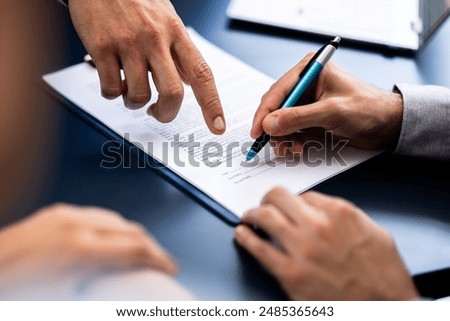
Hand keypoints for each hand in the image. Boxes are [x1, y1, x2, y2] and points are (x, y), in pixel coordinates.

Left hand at [0, 204, 176, 298]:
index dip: (160, 260)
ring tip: (139, 253)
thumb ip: (102, 284)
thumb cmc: (16, 288)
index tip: (170, 268)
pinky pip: (97, 215)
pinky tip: (113, 239)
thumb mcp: (66, 297)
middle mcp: (76, 225)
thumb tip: (123, 287)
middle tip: (160, 262)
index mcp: (80, 251)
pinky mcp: (58, 210)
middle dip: (153, 247)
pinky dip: (113, 228)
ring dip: (134, 235)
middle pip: (132, 230)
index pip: (136, 249)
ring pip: (117, 219)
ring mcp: (66, 214)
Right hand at [69, 0, 225, 133]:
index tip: (218, 126)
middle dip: (166, 113)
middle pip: (173, 93)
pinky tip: (112, 79)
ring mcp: (128, 44)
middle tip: (158, 113)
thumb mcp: (166, 19)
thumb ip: (178, 52)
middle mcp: (155, 39)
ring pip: (139, 97)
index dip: (212, 105)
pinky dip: (112, 94)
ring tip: (129, 90)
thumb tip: (190, 82)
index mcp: (176, 32)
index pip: (202, 74)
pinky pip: (111, 90)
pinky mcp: (101, 48)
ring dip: (134, 103)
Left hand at [235, 187, 418, 299]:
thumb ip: (343, 215)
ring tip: (248, 217)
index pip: (303, 194)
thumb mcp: (374, 231)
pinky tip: (241, 234)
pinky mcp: (290, 274)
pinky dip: (245, 238)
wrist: (384, 309)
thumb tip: (319, 207)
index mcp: (339, 213)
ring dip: (252, 214)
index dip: (293, 200)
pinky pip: (258, 249)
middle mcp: (318, 226)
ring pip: (264, 217)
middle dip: (268, 199)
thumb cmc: (383, 275)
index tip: (288, 205)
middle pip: (278, 198)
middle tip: (264, 205)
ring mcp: (302, 249)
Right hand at [251, 54, 402, 155]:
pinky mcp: (310, 116)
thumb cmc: (367, 109)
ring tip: (293, 149)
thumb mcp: (331, 112)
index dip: (264, 112)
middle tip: (277, 145)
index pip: (278, 91)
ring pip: (282, 121)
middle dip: (275, 128)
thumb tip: (269, 124)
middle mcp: (305, 83)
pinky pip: (292, 130)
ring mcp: (307, 101)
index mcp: (310, 70)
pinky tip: (299, 148)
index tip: (257, 131)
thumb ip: (298, 117)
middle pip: (276, 107)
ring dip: (284, 137)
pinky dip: (292, 140)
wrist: (388, 125)